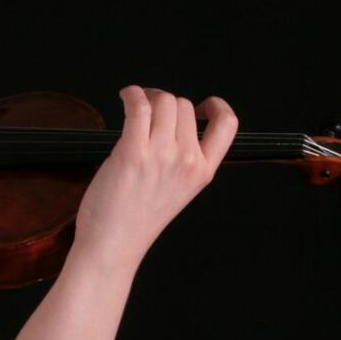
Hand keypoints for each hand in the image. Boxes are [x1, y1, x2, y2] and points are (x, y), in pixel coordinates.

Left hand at [72, 87, 237, 273]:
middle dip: (165, 103)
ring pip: (163, 100)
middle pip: (184, 106)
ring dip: (147, 97)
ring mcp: (162, 155)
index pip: (228, 125)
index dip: (216, 107)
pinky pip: (139, 105)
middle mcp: (188, 161)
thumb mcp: (177, 191)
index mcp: (203, 172)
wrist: (113, 246)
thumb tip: (171, 122)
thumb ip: (183, 161)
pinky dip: (131, 94)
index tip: (201, 105)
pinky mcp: (133, 152)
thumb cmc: (135, 220)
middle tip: (148, 112)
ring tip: (134, 108)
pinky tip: (125, 96)